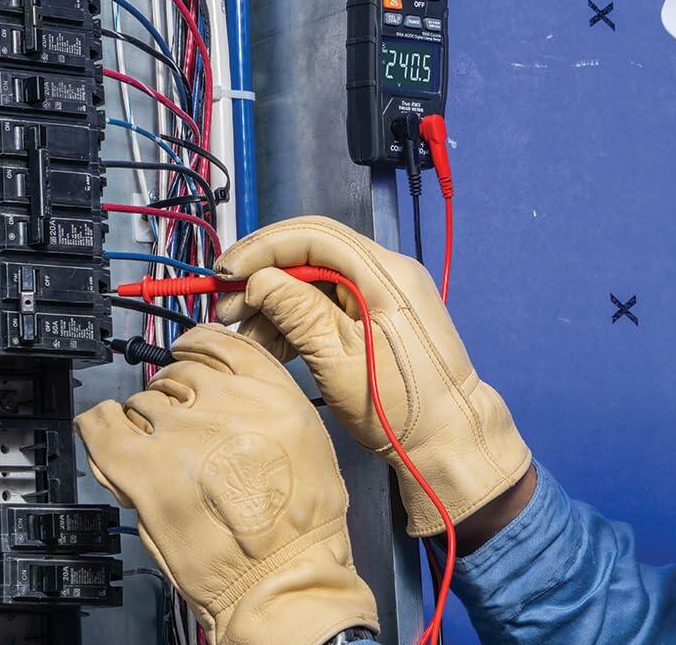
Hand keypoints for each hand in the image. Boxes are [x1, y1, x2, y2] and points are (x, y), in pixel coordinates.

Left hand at [74, 323, 378, 644]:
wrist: (283, 574)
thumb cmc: (302, 522)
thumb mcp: (305, 438)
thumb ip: (264, 402)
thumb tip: (224, 389)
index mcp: (269, 391)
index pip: (219, 344)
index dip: (196, 347)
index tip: (186, 354)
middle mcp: (224, 402)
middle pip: (177, 373)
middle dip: (174, 394)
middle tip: (177, 423)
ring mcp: (181, 433)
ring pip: (144, 402)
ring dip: (145, 418)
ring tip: (154, 446)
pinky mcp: (145, 471)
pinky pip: (105, 429)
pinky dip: (98, 423)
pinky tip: (101, 423)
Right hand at [214, 216, 530, 538]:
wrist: (448, 440)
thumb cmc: (402, 407)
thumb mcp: (338, 360)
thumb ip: (297, 312)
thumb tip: (257, 280)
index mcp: (386, 274)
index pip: (316, 236)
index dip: (265, 247)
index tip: (227, 271)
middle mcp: (388, 272)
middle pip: (312, 255)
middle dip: (264, 277)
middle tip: (226, 308)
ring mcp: (383, 293)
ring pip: (315, 281)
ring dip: (275, 303)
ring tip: (243, 333)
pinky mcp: (378, 315)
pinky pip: (328, 304)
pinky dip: (296, 320)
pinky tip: (269, 344)